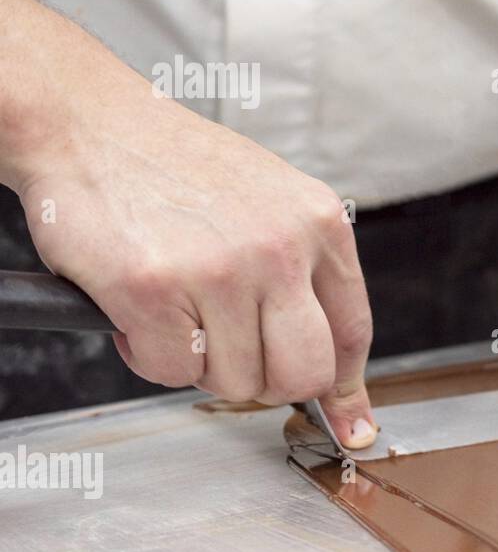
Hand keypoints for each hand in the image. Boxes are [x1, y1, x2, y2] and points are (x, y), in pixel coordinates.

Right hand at [0, 0, 376, 445]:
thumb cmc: (178, 169)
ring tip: (178, 311)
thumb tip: (336, 373)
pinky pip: (171, 372)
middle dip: (267, 384)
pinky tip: (141, 309)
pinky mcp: (154, 288)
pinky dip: (149, 355)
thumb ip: (307, 276)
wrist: (92, 124)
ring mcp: (220, 269)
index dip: (347, 391)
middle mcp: (279, 247)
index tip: (350, 427)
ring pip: (236, 382)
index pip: (352, 333)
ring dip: (201, 364)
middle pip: (303, 374)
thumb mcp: (272, 205)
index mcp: (319, 224)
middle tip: (232, 357)